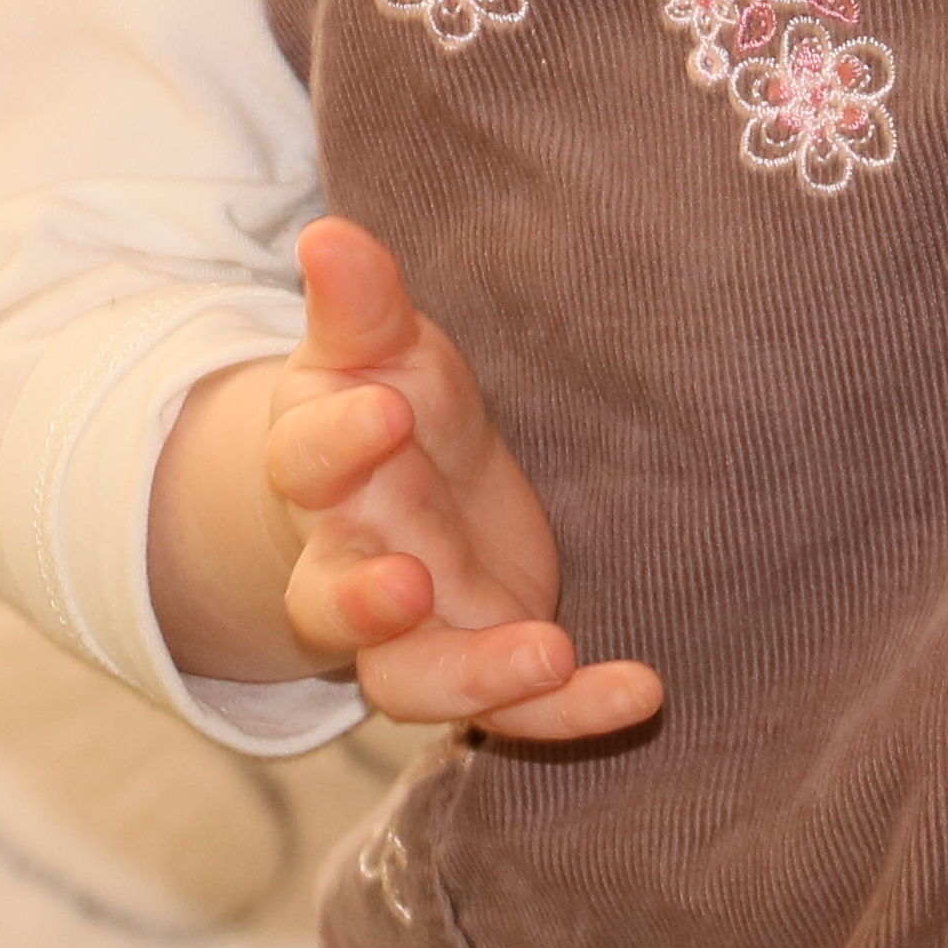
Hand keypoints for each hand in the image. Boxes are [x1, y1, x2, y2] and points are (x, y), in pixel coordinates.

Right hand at [169, 219, 662, 740]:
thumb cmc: (393, 402)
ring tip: (545, 651)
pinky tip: (642, 690)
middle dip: (364, 599)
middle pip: (333, 599)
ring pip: (409, 681)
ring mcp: (410, 633)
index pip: (305, 462)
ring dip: (470, 678)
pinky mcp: (479, 666)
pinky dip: (573, 713)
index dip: (336, 442)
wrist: (411, 486)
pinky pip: (516, 715)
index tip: (387, 410)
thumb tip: (328, 233)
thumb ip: (362, 304)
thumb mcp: (386, 348)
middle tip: (410, 581)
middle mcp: (350, 565)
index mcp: (321, 474)